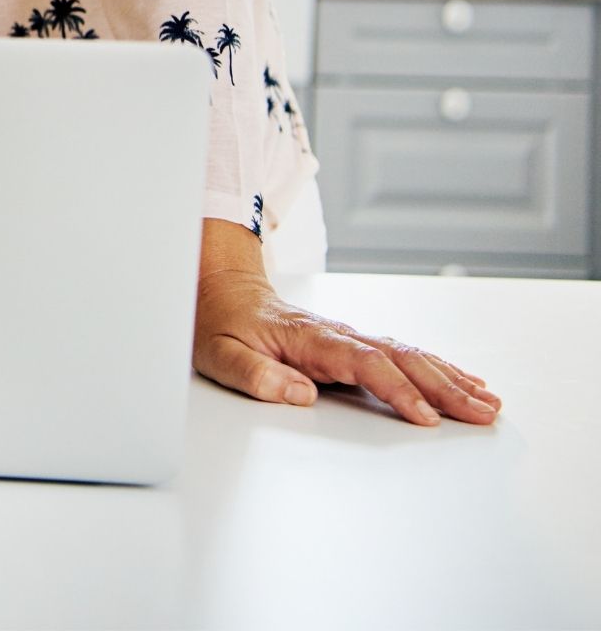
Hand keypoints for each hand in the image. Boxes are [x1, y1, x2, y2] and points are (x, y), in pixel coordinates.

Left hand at [193, 220, 500, 425]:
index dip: (398, 391)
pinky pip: (401, 355)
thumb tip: (298, 395)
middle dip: (444, 387)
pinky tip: (463, 380)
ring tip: (488, 402)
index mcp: (310, 338)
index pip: (365, 364)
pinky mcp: (352, 344)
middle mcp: (337, 333)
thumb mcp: (219, 353)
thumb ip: (254, 375)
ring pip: (408, 355)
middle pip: (400, 358)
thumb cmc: (219, 323)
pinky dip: (436, 368)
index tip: (427, 419)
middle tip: (483, 414)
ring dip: (449, 378)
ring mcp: (348, 336)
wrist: (219, 289)